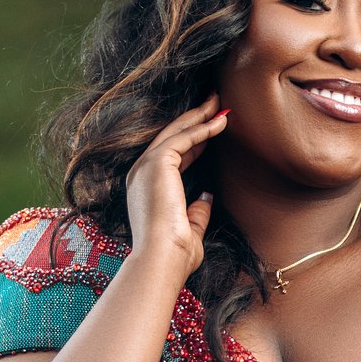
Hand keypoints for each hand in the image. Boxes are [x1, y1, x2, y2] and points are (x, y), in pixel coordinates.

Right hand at [122, 98, 227, 287]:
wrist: (161, 259)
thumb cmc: (174, 254)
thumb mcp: (189, 230)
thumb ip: (196, 212)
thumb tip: (207, 196)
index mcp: (145, 189)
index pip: (171, 156)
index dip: (194, 140)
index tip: (212, 128)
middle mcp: (140, 174)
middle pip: (171, 137)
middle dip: (194, 118)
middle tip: (216, 102)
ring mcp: (145, 166)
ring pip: (175, 132)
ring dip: (199, 115)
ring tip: (220, 102)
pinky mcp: (155, 163)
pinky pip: (182, 138)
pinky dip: (202, 128)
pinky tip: (220, 121)